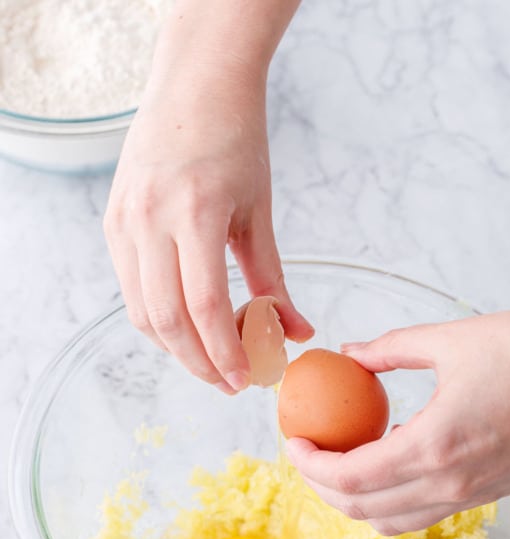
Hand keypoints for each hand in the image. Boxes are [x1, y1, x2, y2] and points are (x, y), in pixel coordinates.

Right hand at [104, 46, 310, 391]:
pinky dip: (159, 319)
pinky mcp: (112, 222)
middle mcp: (149, 218)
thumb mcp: (260, 212)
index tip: (246, 381)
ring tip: (212, 359)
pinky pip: (131, 290)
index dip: (224, 353)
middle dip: (200, 363)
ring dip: (177, 347)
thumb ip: (274, 278)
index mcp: (195, 212)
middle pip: (167, 321)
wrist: (194, 85)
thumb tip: (298, 334)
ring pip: (142, 313)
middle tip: (230, 383)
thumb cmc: (237, 141)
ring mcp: (124, 220)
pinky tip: (188, 326)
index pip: (204, 307)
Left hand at [286, 311, 509, 533]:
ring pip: (392, 522)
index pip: (350, 478)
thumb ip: (392, 349)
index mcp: (435, 446)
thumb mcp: (453, 339)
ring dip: (355, 502)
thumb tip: (350, 353)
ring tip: (340, 464)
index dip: (310, 465)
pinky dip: (391, 501)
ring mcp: (471, 495)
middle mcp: (450, 483)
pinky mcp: (488, 494)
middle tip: (308, 453)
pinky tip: (388, 462)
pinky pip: (423, 514)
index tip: (292, 440)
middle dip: (322, 487)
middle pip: (362, 510)